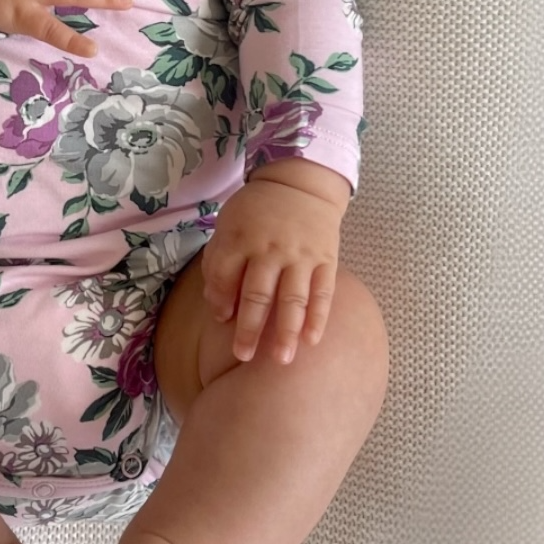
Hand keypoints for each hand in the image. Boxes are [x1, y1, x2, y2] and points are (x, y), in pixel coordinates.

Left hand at [201, 173, 342, 364]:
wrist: (300, 183)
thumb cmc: (257, 210)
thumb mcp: (228, 223)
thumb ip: (219, 260)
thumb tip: (217, 306)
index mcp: (241, 237)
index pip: (225, 275)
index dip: (220, 300)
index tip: (222, 320)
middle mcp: (271, 248)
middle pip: (257, 294)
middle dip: (249, 328)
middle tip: (243, 356)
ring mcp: (301, 255)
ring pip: (293, 298)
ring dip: (287, 332)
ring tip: (281, 360)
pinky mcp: (326, 259)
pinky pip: (323, 293)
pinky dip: (318, 318)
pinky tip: (312, 341)